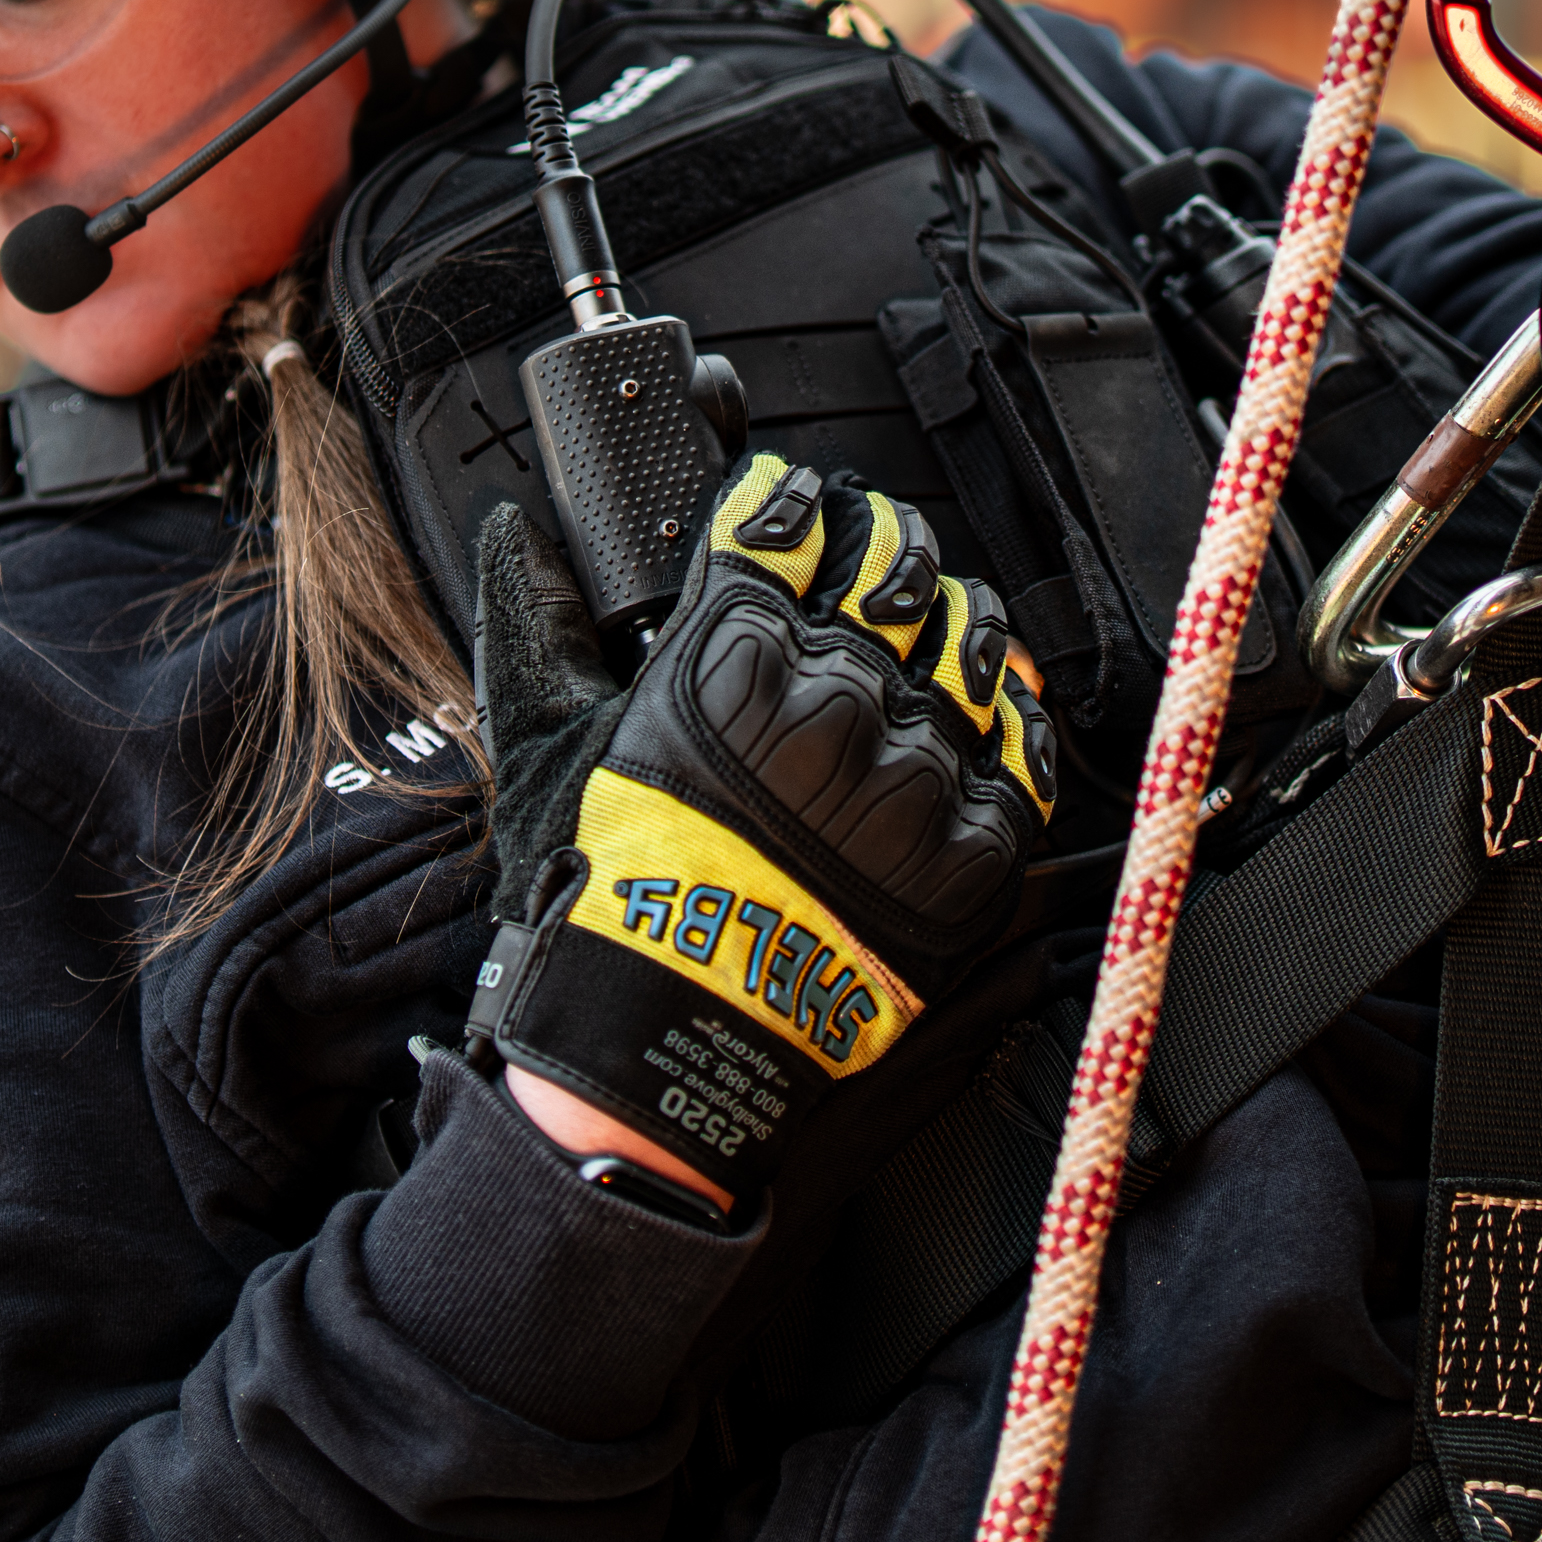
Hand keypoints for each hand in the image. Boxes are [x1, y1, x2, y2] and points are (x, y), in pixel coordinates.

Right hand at [467, 455, 1057, 1207]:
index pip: (791, 518)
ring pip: (976, 641)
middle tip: (873, 561)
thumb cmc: (605, 898)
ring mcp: (913, 774)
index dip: (796, 499)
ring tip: (935, 631)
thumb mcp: (541, 744)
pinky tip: (980, 716)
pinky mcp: (971, 850)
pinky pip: (1025, 749)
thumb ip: (537, 623)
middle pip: (899, 563)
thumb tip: (516, 535)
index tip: (796, 510)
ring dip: (957, 619)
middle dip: (884, 546)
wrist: (665, 1042)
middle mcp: (833, 699)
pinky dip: (1010, 720)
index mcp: (731, 655)